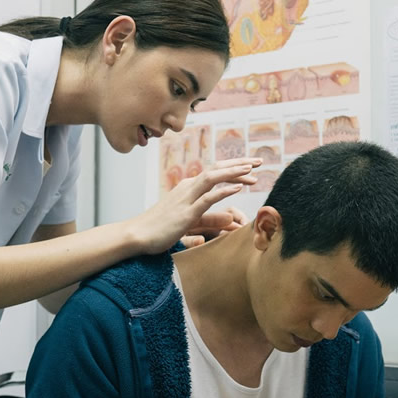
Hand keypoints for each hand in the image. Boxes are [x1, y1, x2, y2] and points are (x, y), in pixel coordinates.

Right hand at [127, 158, 261, 253]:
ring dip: (234, 172)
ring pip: (213, 178)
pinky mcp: (186, 213)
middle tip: (260, 161)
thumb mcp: (190, 220)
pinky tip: (238, 188)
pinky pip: (207, 198)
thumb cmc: (160, 229)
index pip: (216, 171)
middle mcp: (188, 187)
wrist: (136, 235)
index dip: (235, 167)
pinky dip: (223, 190)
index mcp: (189, 187)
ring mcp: (186, 198)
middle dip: (240, 164)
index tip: (253, 167)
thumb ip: (210, 217)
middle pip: (217, 169)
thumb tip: (230, 217)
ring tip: (252, 170)